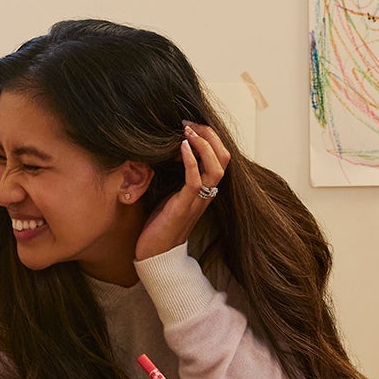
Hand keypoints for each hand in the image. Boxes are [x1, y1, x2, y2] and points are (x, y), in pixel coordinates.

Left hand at [134, 121, 231, 263]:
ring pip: (216, 167)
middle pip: (224, 158)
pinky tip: (181, 146)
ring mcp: (197, 201)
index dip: (210, 137)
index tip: (191, 124)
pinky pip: (195, 180)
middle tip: (190, 123)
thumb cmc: (159, 226)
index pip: (220, 157)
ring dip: (203, 144)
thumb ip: (175, 176)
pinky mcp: (183, 207)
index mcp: (205, 190)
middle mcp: (206, 194)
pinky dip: (190, 160)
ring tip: (188, 131)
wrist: (155, 256)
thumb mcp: (169, 194)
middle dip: (210, 135)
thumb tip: (167, 152)